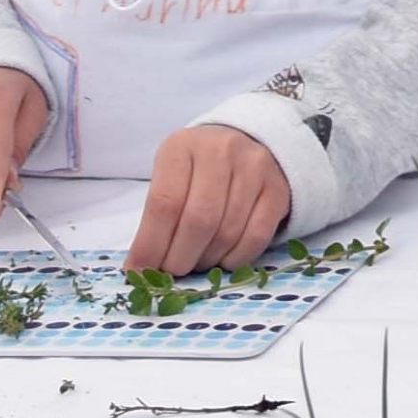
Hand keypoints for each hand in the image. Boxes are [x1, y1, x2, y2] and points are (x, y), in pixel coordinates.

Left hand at [128, 125, 293, 274]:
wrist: (244, 143)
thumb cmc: (196, 168)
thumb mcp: (169, 177)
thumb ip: (157, 216)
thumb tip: (142, 268)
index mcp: (183, 146)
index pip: (164, 203)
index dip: (150, 244)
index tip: (139, 271)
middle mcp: (222, 151)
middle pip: (199, 220)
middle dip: (179, 259)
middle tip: (170, 274)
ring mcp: (255, 167)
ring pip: (228, 232)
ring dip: (206, 261)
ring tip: (195, 264)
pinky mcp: (278, 188)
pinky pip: (257, 236)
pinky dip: (236, 259)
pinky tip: (222, 262)